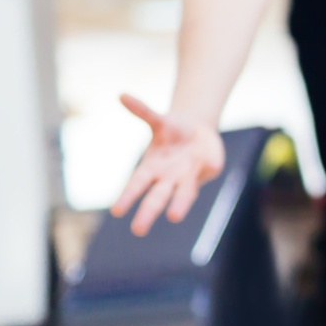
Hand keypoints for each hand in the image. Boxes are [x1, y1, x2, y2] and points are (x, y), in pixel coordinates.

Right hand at [110, 94, 225, 234]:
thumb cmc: (172, 130)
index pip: (136, 186)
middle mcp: (167, 178)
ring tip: (173, 216)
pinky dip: (207, 165)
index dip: (127, 197)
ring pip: (182, 195)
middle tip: (138, 231)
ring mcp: (187, 178)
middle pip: (155, 199)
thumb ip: (142, 110)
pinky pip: (206, 169)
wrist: (198, 132)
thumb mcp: (158, 119)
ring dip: (178, 205)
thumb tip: (122, 94)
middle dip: (147, 213)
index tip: (116, 211)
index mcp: (151, 168)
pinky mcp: (206, 173)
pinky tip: (208, 162)